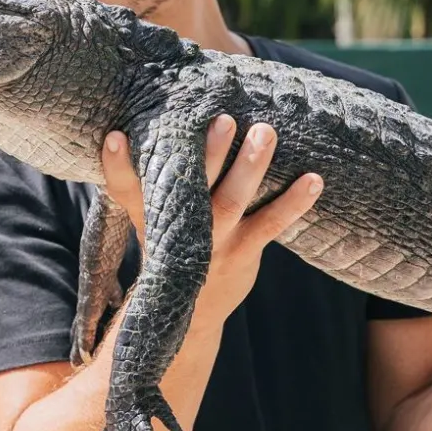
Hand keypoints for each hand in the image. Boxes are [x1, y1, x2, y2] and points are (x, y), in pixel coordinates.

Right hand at [101, 115, 324, 324]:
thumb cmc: (174, 245)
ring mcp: (213, 242)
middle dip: (207, 153)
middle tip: (223, 118)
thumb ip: (149, 180)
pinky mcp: (243, 253)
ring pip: (232, 200)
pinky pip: (271, 223)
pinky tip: (314, 180)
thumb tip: (144, 123)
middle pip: (189, 187)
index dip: (118, 164)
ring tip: (266, 132)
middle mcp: (180, 228)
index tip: (117, 136)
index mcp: (149, 215)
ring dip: (251, 166)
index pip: (127, 189)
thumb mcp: (151, 218)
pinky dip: (294, 202)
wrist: (192, 312)